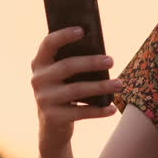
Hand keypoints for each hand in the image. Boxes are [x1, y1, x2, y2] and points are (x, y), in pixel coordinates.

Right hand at [30, 27, 123, 151]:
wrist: (52, 127)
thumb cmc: (65, 91)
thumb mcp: (63, 76)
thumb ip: (73, 62)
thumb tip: (102, 53)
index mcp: (40, 63)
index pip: (49, 44)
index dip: (64, 35)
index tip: (82, 30)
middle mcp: (38, 79)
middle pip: (67, 66)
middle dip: (91, 62)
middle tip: (111, 60)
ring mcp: (44, 99)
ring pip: (76, 90)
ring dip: (101, 86)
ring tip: (120, 84)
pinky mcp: (53, 117)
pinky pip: (80, 112)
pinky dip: (98, 110)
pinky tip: (112, 108)